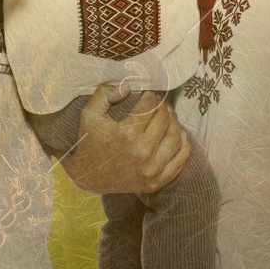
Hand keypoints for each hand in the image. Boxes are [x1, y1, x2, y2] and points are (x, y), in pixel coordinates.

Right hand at [58, 85, 190, 194]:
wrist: (86, 178)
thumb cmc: (88, 143)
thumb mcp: (89, 114)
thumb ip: (105, 94)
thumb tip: (129, 87)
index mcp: (126, 134)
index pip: (150, 106)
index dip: (152, 94)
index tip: (151, 91)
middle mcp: (142, 152)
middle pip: (164, 120)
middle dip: (162, 106)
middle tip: (159, 102)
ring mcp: (151, 170)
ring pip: (175, 137)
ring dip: (174, 122)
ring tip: (167, 116)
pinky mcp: (156, 182)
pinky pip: (179, 160)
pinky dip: (183, 145)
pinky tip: (179, 134)